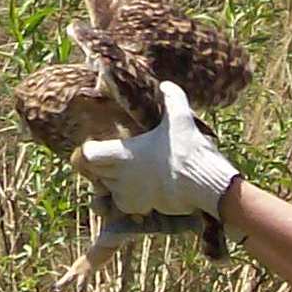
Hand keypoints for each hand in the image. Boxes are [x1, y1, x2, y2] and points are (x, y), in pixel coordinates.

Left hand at [77, 81, 239, 218]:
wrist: (203, 182)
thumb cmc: (188, 150)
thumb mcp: (180, 118)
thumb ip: (172, 98)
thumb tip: (165, 85)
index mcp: (123, 153)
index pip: (88, 155)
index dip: (90, 150)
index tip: (99, 145)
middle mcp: (122, 175)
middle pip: (96, 172)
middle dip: (101, 166)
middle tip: (113, 157)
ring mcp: (131, 192)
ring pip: (108, 189)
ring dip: (112, 182)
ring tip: (126, 172)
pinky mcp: (142, 207)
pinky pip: (123, 205)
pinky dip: (125, 199)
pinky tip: (138, 189)